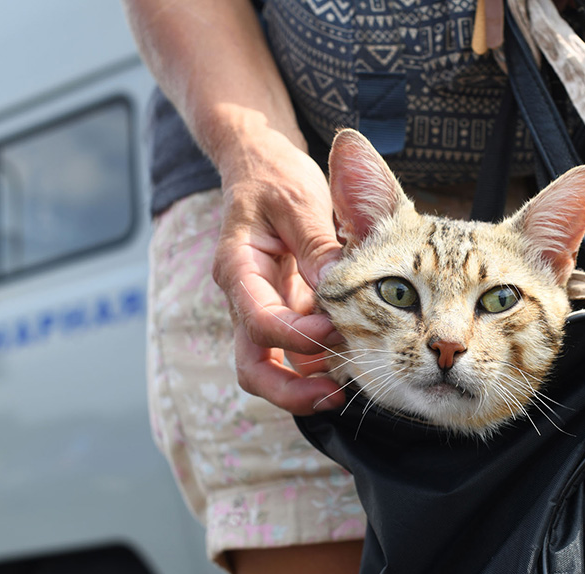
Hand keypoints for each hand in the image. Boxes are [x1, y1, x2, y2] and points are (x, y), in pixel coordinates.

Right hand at [212, 122, 345, 414]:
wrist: (260, 167)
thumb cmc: (276, 178)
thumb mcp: (300, 200)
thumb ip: (317, 246)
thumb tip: (338, 290)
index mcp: (238, 269)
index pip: (261, 322)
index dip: (299, 335)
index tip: (338, 329)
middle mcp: (242, 298)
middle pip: (252, 365)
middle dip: (290, 390)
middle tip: (335, 395)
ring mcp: (258, 309)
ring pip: (267, 367)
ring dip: (303, 385)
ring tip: (346, 388)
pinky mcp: (279, 311)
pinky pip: (289, 353)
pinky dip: (313, 366)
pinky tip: (346, 364)